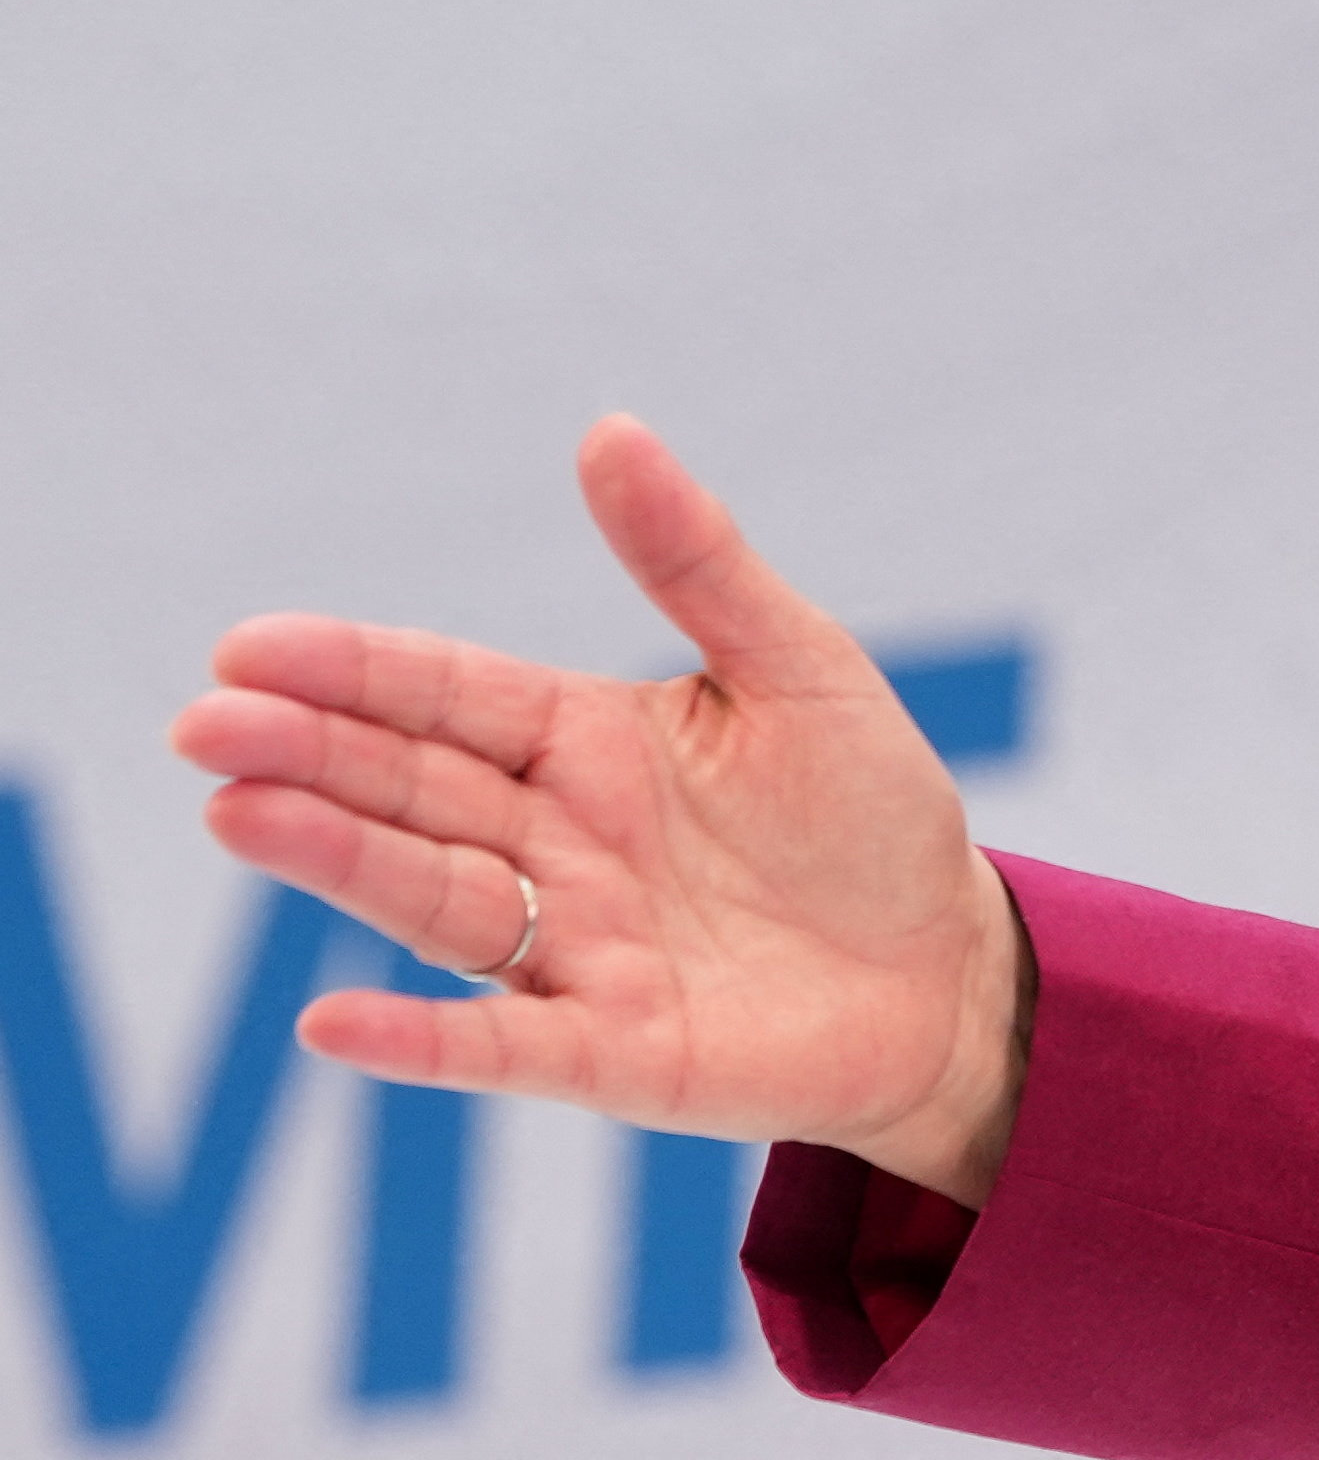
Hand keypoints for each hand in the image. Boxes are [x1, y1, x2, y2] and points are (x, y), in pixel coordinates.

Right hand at [168, 416, 1029, 1201]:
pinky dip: (419, 1040)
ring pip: (433, 898)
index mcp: (591, 743)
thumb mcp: (800, 666)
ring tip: (237, 813)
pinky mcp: (616, 1052)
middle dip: (310, 756)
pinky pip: (503, 1044)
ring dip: (336, 862)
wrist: (951, 967)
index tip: (245, 648)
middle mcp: (557, 844)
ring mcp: (574, 950)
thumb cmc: (870, 810)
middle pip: (413, 791)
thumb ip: (699, 562)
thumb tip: (610, 430)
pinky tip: (331, 1025)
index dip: (352, 672)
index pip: (448, 697)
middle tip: (203, 726)